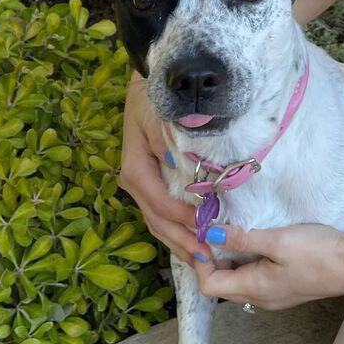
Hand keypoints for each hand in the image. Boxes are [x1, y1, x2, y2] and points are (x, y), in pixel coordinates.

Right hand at [117, 70, 201, 266]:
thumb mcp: (164, 119)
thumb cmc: (159, 100)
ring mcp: (139, 184)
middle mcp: (134, 181)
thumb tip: (192, 178)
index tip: (208, 230)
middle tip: (208, 260)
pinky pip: (160, 212)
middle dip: (182, 242)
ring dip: (179, 241)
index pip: (162, 204)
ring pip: (157, 222)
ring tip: (202, 259)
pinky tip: (191, 240)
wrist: (149, 83)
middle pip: (157, 220)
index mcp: (137, 168)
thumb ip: (175, 148)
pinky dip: (175, 229)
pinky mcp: (148, 182)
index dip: (185, 221)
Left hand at [192, 222, 343, 309]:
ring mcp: (273, 295)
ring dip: (227, 260)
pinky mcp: (284, 288)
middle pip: (221, 285)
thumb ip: (243, 239)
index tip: (202, 234)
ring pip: (237, 281)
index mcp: (254, 289)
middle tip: (208, 230)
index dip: (200, 261)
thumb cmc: (318, 252)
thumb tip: (209, 235)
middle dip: (210, 259)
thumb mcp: (278, 240)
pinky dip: (244, 261)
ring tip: (227, 232)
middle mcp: (259, 298)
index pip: (209, 284)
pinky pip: (253, 278)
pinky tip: (251, 242)